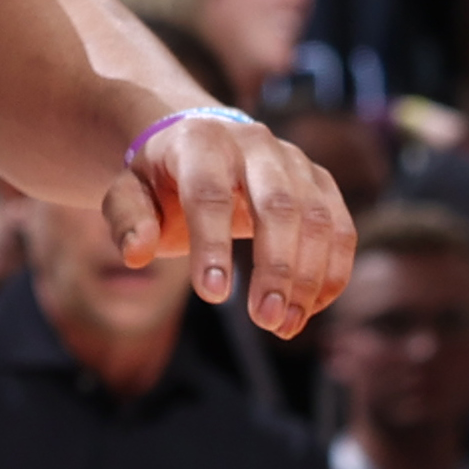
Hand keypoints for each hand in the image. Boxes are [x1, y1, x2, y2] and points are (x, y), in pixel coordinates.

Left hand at [107, 106, 353, 338]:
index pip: (210, 194)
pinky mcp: (321, 182)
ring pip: (317, 219)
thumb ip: (128, 219)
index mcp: (200, 142)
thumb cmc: (161, 181)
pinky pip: (340, 229)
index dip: (212, 245)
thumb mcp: (129, 193)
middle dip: (276, 267)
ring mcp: (295, 161)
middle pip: (278, 205)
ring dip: (308, 278)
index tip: (212, 296)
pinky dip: (332, 273)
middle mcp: (255, 144)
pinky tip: (309, 310)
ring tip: (284, 326)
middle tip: (264, 320)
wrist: (200, 146)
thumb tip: (136, 254)